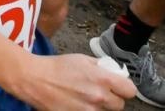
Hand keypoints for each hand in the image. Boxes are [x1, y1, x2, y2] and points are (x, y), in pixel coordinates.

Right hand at [17, 53, 135, 110]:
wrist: (34, 79)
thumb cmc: (56, 67)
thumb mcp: (82, 59)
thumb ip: (102, 67)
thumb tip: (115, 73)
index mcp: (102, 79)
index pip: (130, 91)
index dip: (124, 87)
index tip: (118, 86)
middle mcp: (98, 97)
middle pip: (119, 105)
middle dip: (112, 98)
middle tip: (100, 92)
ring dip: (99, 106)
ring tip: (85, 97)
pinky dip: (87, 110)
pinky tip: (78, 103)